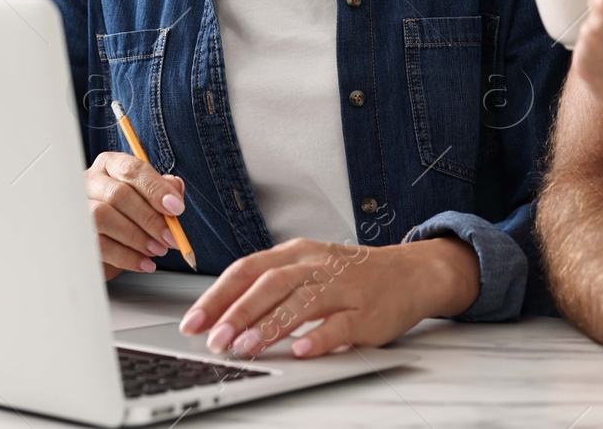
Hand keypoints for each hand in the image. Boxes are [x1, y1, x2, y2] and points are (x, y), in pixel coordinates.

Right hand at [84, 151, 185, 280]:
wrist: (108, 241)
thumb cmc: (129, 212)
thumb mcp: (147, 198)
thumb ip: (162, 190)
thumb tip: (175, 188)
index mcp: (111, 165)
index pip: (132, 169)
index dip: (156, 189)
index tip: (177, 208)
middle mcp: (90, 181)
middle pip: (118, 194)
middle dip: (149, 218)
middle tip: (170, 238)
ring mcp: (78, 207)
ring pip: (103, 217)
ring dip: (136, 237)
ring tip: (158, 250)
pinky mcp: (76, 234)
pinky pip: (98, 244)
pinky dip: (126, 257)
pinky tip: (144, 263)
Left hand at [178, 237, 478, 358]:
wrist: (409, 273)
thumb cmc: (351, 274)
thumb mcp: (307, 266)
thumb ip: (270, 285)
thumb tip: (222, 314)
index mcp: (297, 253)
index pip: (248, 269)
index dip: (218, 295)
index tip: (193, 321)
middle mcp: (317, 265)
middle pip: (270, 283)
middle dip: (237, 312)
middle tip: (214, 339)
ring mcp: (343, 288)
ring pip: (301, 302)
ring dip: (270, 325)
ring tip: (245, 346)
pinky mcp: (366, 313)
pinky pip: (340, 325)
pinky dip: (319, 337)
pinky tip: (301, 350)